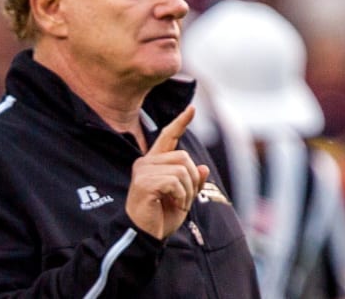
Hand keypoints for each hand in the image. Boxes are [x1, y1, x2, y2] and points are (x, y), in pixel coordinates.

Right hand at [125, 106, 209, 239]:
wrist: (145, 236)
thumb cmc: (160, 217)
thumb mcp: (183, 197)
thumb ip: (192, 181)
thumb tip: (202, 167)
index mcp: (154, 163)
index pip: (168, 137)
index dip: (181, 123)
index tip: (192, 109)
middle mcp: (146, 162)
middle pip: (183, 157)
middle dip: (191, 179)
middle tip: (183, 198)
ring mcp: (143, 171)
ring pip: (182, 169)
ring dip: (187, 190)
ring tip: (177, 203)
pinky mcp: (144, 182)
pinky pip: (175, 181)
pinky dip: (181, 195)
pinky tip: (172, 204)